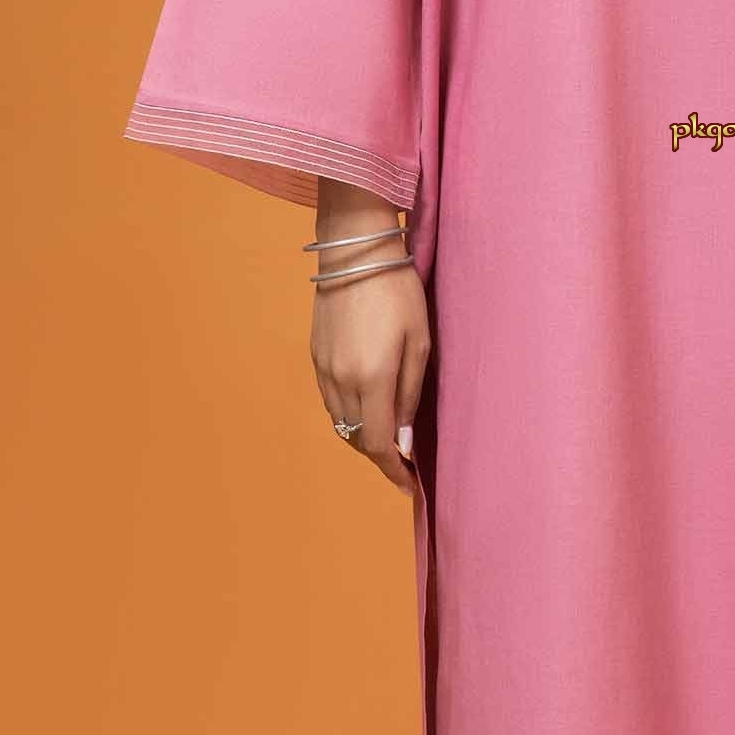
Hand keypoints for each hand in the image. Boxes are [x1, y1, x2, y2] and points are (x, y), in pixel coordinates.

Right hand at [310, 193, 430, 490]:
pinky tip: (368, 408)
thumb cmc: (398, 290)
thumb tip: (402, 437)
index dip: (393, 470)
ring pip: (340, 423)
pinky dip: (349, 415)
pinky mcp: (315, 356)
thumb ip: (410, 393)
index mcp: (371, 378)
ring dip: (363, 436)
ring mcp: (323, 369)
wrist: (354, 251)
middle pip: (356, 439)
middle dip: (380, 456)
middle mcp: (341, 380)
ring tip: (388, 437)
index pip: (378, 444)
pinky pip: (331, 401)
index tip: (410, 484)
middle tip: (404, 463)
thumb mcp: (419, 342)